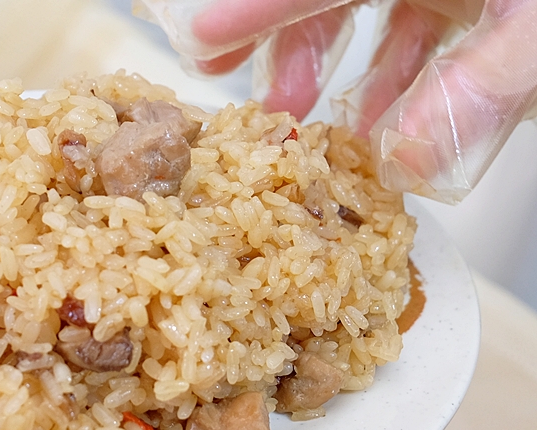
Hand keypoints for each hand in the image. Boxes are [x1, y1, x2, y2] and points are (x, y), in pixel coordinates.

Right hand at [138, 0, 536, 202]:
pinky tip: (388, 124)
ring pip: (371, 15)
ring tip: (314, 128)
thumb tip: (412, 156)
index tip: (198, 41)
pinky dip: (402, 75)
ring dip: (339, 71)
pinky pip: (421, 28)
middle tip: (247, 95)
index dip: (253, 7)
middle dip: (282, 43)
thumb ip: (489, 83)